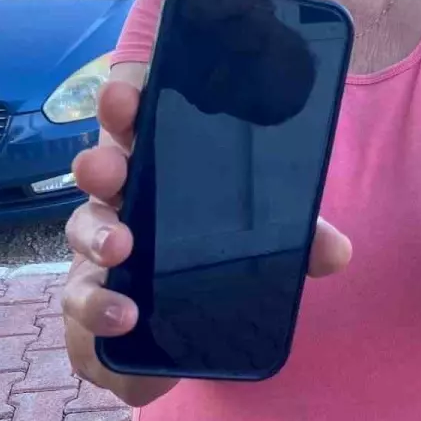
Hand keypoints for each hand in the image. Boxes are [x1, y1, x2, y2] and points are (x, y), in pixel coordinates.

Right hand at [63, 75, 352, 405]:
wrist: (187, 327)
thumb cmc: (221, 250)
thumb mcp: (269, 236)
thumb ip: (300, 237)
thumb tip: (338, 250)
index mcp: (161, 166)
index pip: (137, 125)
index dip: (125, 106)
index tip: (123, 93)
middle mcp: (125, 198)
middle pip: (100, 169)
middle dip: (99, 163)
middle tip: (109, 167)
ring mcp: (103, 245)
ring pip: (84, 227)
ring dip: (97, 233)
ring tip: (119, 244)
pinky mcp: (94, 294)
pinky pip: (82, 297)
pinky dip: (97, 304)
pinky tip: (122, 314)